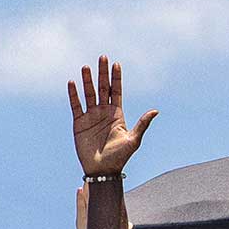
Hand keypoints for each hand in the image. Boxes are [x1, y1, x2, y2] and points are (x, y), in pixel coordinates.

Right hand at [69, 57, 153, 177]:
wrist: (102, 171)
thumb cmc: (119, 157)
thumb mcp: (133, 140)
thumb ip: (143, 124)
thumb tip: (156, 110)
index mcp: (117, 114)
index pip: (116, 91)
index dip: (116, 78)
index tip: (116, 64)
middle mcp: (103, 112)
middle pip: (102, 88)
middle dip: (102, 73)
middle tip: (102, 57)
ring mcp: (90, 117)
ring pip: (88, 94)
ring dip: (87, 80)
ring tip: (86, 67)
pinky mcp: (79, 123)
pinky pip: (76, 106)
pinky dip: (73, 94)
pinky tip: (72, 83)